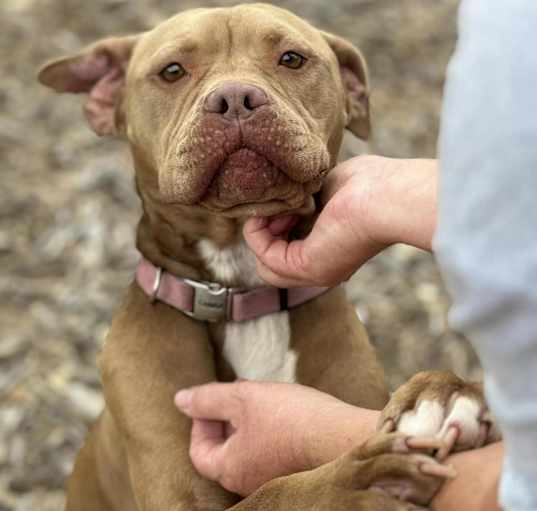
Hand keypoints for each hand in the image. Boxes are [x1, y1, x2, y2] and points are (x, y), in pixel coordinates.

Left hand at [174, 381, 378, 496]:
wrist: (344, 435)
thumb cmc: (292, 418)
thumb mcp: (243, 397)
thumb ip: (209, 398)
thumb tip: (180, 400)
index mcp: (231, 468)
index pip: (200, 452)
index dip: (200, 422)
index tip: (214, 400)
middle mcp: (249, 480)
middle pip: (224, 451)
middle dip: (225, 418)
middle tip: (237, 392)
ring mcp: (273, 478)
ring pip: (248, 448)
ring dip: (248, 421)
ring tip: (260, 396)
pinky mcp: (294, 470)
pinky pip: (270, 450)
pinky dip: (267, 429)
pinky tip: (282, 409)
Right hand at [243, 156, 437, 287]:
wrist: (387, 195)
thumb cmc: (368, 185)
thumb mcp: (325, 189)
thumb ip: (303, 198)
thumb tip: (281, 195)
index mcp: (333, 250)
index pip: (291, 251)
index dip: (277, 226)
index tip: (281, 200)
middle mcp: (324, 267)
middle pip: (274, 264)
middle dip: (265, 233)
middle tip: (272, 205)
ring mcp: (314, 272)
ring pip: (265, 267)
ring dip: (258, 234)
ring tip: (266, 208)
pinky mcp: (305, 267)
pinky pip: (264, 257)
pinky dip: (256, 234)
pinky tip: (265, 213)